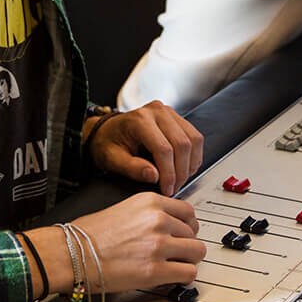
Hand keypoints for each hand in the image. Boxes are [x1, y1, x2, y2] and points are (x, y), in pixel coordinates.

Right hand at [74, 193, 205, 291]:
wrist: (71, 253)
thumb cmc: (88, 234)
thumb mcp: (125, 208)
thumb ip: (150, 213)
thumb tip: (168, 224)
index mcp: (151, 202)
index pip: (189, 212)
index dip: (187, 226)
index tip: (183, 233)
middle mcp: (158, 220)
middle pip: (194, 233)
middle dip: (186, 244)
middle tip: (176, 253)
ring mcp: (159, 245)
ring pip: (196, 252)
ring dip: (187, 260)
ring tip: (175, 265)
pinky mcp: (155, 270)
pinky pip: (188, 273)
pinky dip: (183, 277)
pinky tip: (172, 277)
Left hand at [87, 102, 203, 195]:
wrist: (107, 131)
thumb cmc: (107, 144)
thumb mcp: (112, 160)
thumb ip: (132, 168)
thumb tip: (154, 176)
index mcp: (139, 120)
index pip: (164, 148)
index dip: (169, 173)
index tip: (167, 189)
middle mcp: (157, 112)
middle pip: (182, 143)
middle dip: (181, 171)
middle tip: (174, 188)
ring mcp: (169, 113)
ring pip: (193, 139)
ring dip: (191, 163)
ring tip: (180, 179)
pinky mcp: (176, 118)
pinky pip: (194, 136)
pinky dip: (194, 155)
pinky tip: (184, 167)